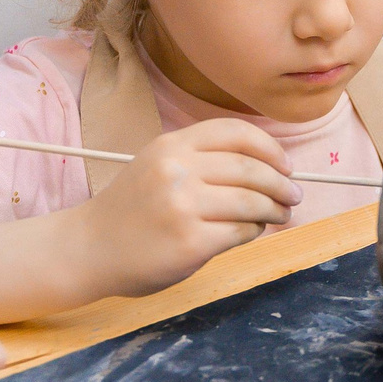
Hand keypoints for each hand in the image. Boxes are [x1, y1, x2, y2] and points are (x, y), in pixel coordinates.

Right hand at [75, 119, 300, 297]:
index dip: (270, 147)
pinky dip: (253, 231)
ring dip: (274, 209)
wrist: (89, 248)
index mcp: (171, 145)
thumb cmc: (131, 209)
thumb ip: (203, 161)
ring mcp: (183, 206)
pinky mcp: (190, 242)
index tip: (285, 164)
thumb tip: (269, 168)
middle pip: (250, 168)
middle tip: (293, 195)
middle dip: (281, 183)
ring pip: (251, 202)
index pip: (236, 133)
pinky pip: (240, 232)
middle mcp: (177, 170)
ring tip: (281, 215)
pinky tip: (252, 232)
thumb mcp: (158, 166)